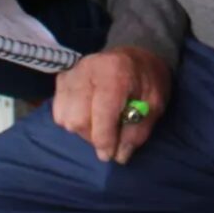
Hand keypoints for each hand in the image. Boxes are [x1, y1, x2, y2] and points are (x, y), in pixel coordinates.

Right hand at [53, 46, 172, 163]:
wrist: (135, 56)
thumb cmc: (147, 80)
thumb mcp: (155, 103)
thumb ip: (138, 130)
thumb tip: (119, 156)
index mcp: (115, 71)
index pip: (102, 113)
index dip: (105, 140)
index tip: (110, 154)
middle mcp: (88, 69)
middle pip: (78, 119)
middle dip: (93, 137)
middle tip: (109, 137)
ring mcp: (72, 73)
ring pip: (65, 118)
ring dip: (82, 130)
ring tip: (100, 124)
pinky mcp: (62, 78)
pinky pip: (58, 112)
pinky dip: (72, 120)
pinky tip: (88, 114)